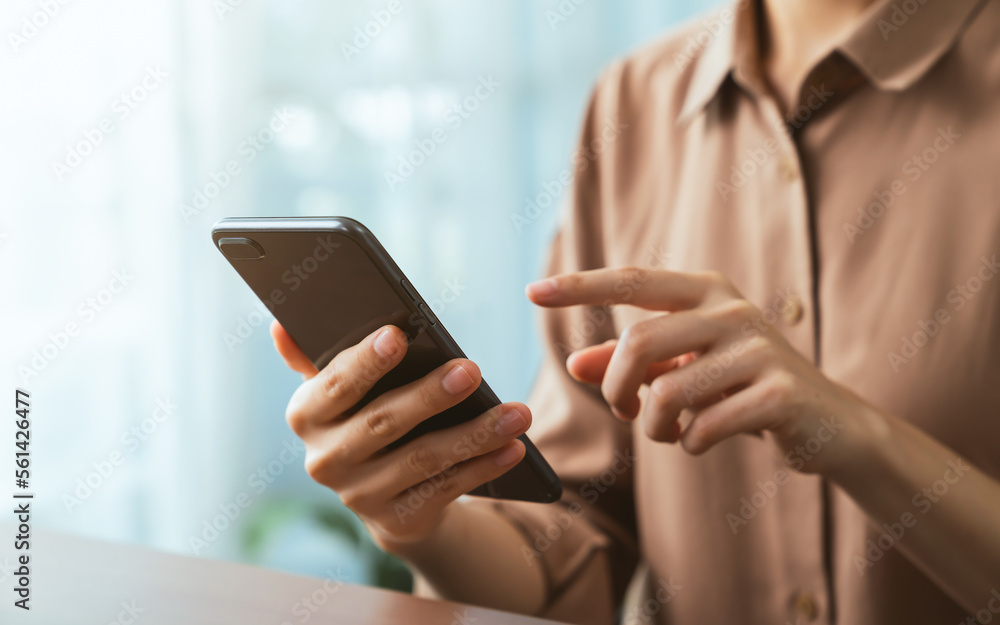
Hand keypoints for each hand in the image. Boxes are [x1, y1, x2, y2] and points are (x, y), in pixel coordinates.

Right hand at [271, 321, 530, 551]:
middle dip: (430, 396)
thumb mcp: (340, 392)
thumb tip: (281, 324)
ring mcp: (360, 495)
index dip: (365, 361)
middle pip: (382, 422)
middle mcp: (325, 460)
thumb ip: (316, 359)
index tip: (398, 334)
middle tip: (470, 369)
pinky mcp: (397, 520)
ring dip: (473, 434)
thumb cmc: (366, 419)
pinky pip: (446, 489)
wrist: (385, 496)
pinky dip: (482, 467)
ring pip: (423, 459)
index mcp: (306, 416)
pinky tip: (513, 448)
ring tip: (517, 412)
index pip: (334, 386)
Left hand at [526, 268, 878, 475]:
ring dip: (654, 427)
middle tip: (625, 411)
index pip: (634, 281)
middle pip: (639, 344)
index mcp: (707, 292)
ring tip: (669, 432)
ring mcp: (760, 349)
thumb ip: (630, 362)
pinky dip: (689, 445)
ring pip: (667, 393)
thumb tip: (573, 365)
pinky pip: (703, 427)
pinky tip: (702, 441)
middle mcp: (733, 310)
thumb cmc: (742, 387)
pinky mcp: (779, 394)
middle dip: (617, 390)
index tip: (532, 291)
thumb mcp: (685, 368)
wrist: (828, 423)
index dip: (581, 286)